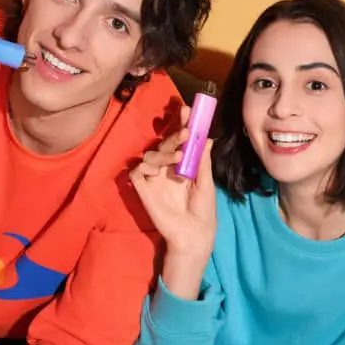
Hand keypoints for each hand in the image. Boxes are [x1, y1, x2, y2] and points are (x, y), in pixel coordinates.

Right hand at [130, 104, 216, 259]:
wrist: (194, 234)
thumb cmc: (203, 210)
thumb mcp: (206, 183)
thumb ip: (203, 161)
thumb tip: (208, 138)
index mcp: (183, 164)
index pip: (180, 140)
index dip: (182, 124)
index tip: (188, 110)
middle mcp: (167, 168)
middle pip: (164, 144)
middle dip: (173, 135)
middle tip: (185, 132)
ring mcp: (154, 178)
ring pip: (150, 155)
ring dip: (162, 152)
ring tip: (178, 157)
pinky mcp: (143, 190)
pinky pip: (136, 172)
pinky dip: (143, 167)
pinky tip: (155, 170)